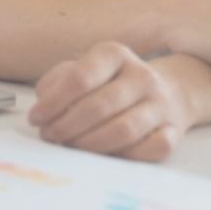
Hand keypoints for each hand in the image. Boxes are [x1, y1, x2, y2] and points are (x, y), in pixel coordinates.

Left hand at [29, 42, 194, 161]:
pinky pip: (150, 149)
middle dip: (67, 126)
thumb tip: (44, 102)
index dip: (53, 102)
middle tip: (49, 136)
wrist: (167, 93)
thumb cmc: (109, 84)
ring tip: (69, 145)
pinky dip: (125, 155)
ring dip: (89, 144)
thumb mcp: (81, 70)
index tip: (35, 118)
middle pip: (99, 106)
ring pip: (123, 130)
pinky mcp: (175, 131)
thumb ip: (57, 82)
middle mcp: (141, 76)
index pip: (80, 78)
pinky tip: (105, 154)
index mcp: (114, 54)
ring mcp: (161, 104)